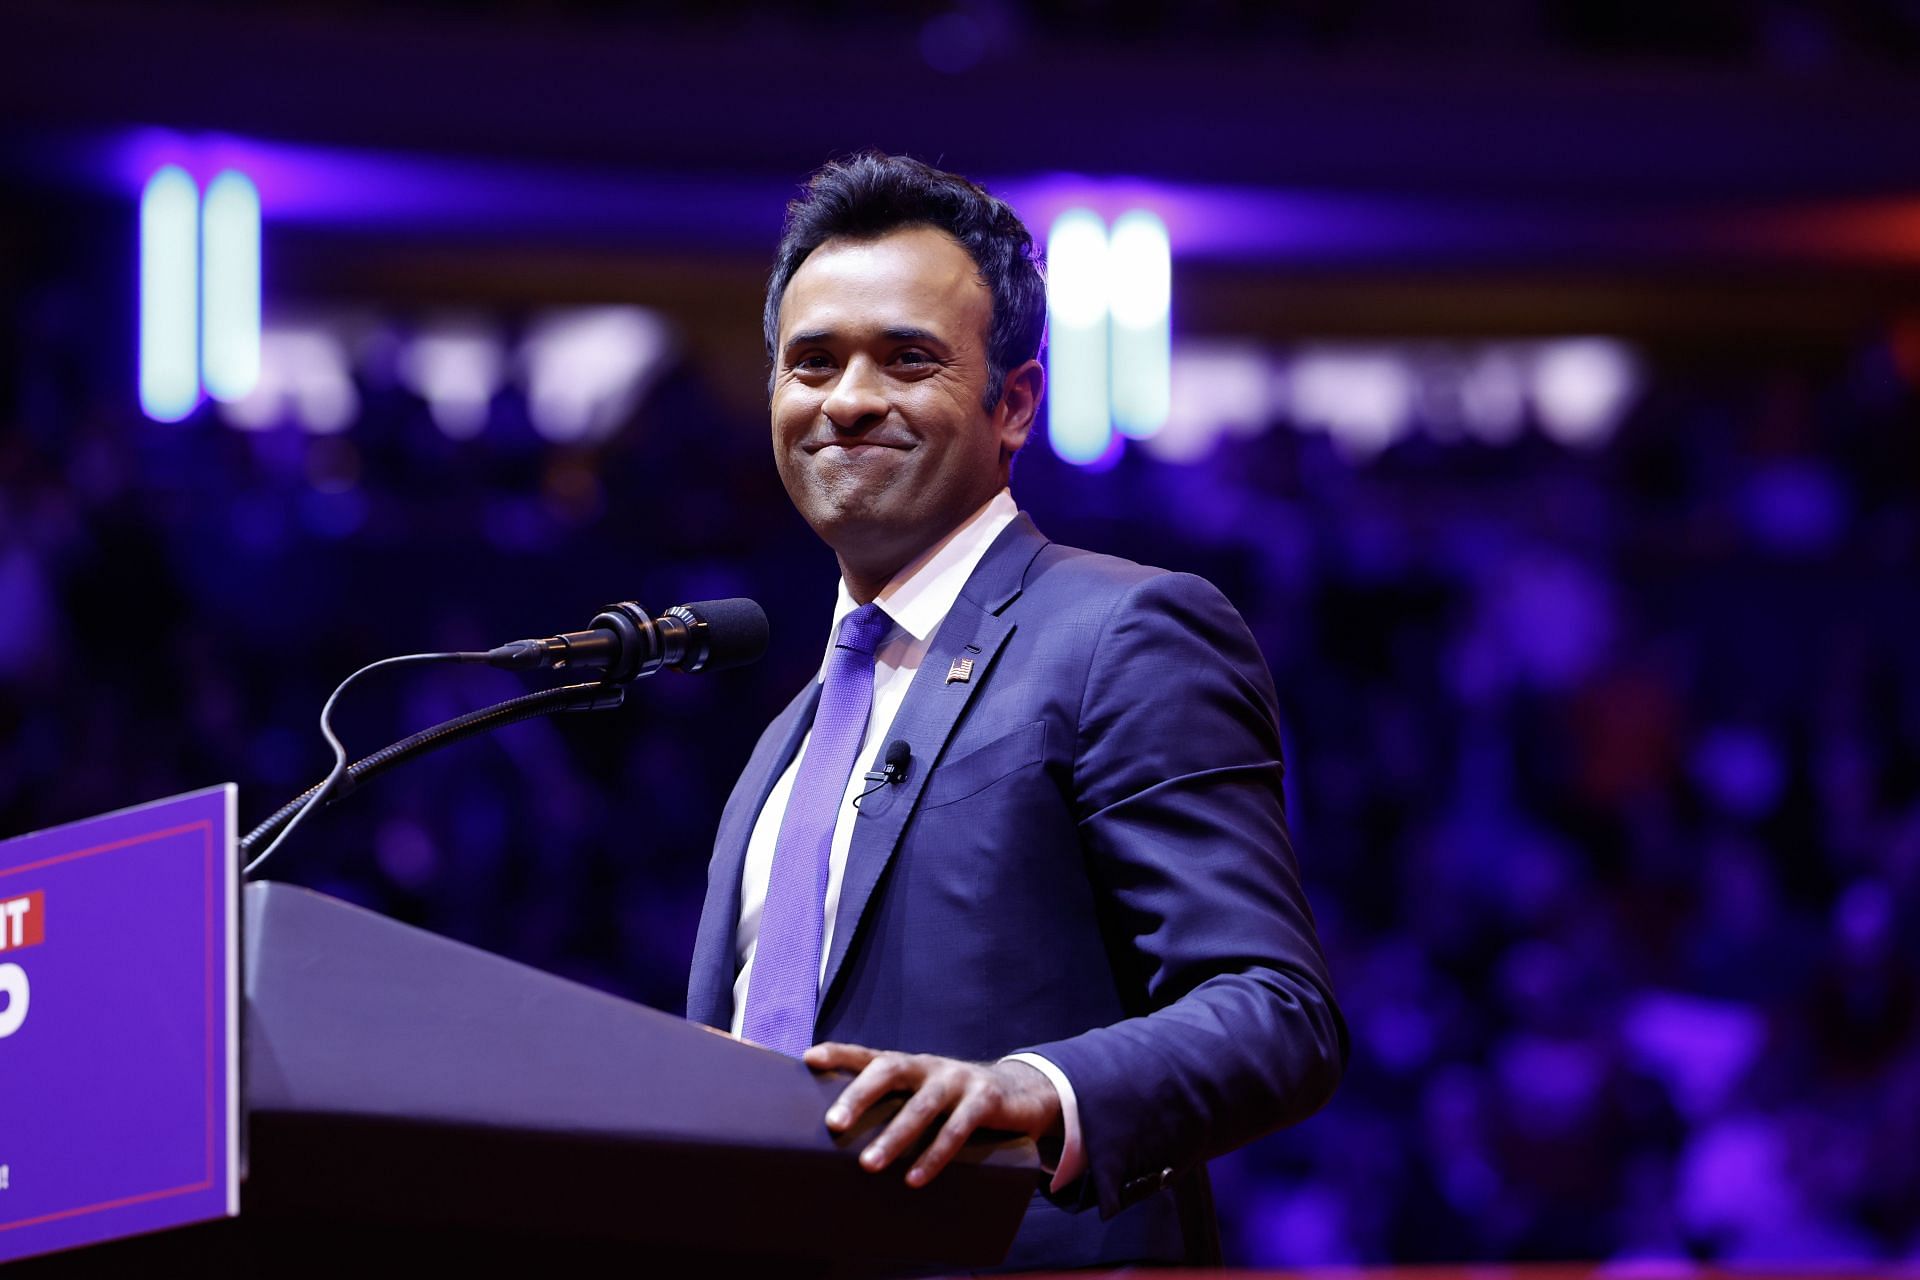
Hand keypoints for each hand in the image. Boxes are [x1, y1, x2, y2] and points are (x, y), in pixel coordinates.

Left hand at [805, 1042, 1063, 1187]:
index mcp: (909, 1065)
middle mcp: (930, 1066)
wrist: (1024, 1094)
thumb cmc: (956, 1103)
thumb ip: (894, 1109)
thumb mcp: (924, 1098)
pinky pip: (958, 1127)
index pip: (869, 1055)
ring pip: (922, 1105)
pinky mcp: (986, 1100)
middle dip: (860, 1095)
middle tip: (834, 1124)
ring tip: (868, 1165)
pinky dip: (936, 1154)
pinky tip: (915, 1179)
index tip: (810, 1058)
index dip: (840, 1054)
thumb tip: (842, 1146)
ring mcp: (959, 1079)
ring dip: (894, 1136)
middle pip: (890, 1070)